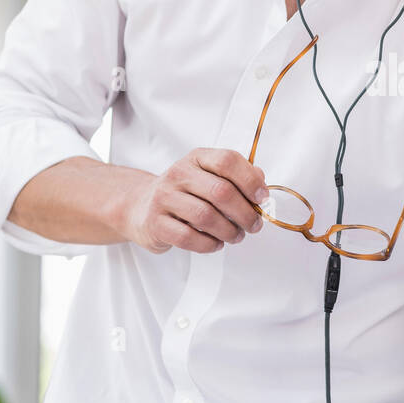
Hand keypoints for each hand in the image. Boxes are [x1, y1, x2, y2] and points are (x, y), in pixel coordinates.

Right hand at [115, 148, 269, 253]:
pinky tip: (216, 243)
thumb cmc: (185, 193)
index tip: (262, 198)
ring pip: (206, 217)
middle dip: (245, 213)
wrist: (141, 206)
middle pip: (221, 192)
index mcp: (197, 158)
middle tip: (254, 225)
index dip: (250, 180)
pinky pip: (189, 238)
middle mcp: (178, 174)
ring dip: (229, 231)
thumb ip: (237, 177)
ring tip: (236, 236)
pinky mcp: (156, 223)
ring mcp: (164, 198)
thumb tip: (261, 185)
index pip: (227, 161)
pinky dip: (209, 244)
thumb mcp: (209, 176)